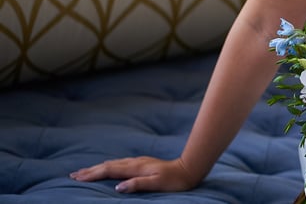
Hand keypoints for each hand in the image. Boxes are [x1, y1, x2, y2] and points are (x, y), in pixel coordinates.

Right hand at [69, 156, 199, 192]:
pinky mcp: (142, 164)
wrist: (188, 169)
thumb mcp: (156, 184)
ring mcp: (139, 162)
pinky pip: (120, 164)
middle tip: (73, 174)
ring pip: (113, 163)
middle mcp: (135, 163)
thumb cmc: (174, 180)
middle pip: (108, 165)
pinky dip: (109, 166)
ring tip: (86, 171)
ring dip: (98, 167)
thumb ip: (137, 184)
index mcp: (135, 168)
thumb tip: (118, 188)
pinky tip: (108, 167)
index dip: (92, 174)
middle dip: (90, 170)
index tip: (77, 178)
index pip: (109, 171)